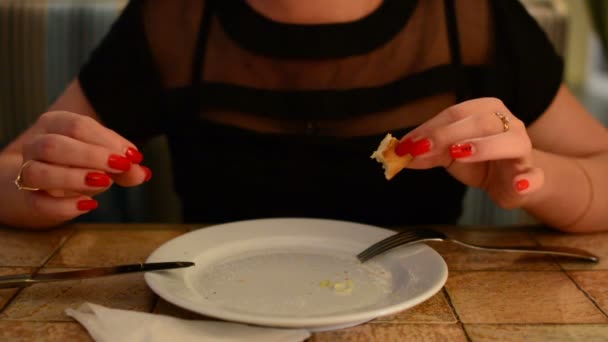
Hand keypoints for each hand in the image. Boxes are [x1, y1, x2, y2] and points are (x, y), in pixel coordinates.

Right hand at [15, 111, 150, 221]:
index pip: (77, 126)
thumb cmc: (76, 165)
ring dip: (73, 177)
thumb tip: (142, 172)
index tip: (132, 156)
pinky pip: (39, 203)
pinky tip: (89, 204)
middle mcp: (35, 145)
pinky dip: (65, 206)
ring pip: (38, 172)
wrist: (44, 188)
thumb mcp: (103, 160)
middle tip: (122, 166)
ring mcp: (26, 172)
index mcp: (54, 124)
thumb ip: (124, 166)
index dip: (107, 140)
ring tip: (105, 181)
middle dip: (91, 156)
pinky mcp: (28, 200)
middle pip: (54, 145)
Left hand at [395, 98, 542, 208]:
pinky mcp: (531, 176)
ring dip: (484, 147)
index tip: (408, 144)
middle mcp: (508, 124)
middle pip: (481, 122)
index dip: (431, 127)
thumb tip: (401, 153)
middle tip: (424, 148)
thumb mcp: (448, 153)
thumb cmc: (480, 160)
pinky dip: (528, 180)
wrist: (512, 181)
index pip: (456, 113)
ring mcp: (522, 149)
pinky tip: (519, 184)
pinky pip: (535, 177)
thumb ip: (427, 151)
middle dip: (449, 134)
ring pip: (510, 142)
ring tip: (460, 154)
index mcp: (486, 111)